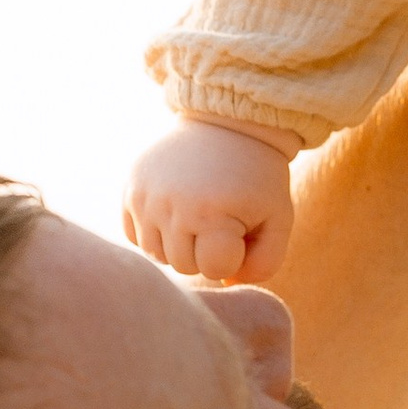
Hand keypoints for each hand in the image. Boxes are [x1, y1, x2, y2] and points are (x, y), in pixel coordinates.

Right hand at [124, 118, 297, 283]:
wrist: (225, 124)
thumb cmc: (257, 178)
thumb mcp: (278, 219)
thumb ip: (264, 264)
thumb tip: (225, 284)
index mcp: (212, 213)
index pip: (214, 268)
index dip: (233, 254)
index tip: (241, 228)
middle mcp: (171, 206)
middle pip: (184, 265)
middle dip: (206, 252)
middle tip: (221, 221)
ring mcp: (145, 197)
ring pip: (156, 254)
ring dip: (179, 245)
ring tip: (199, 217)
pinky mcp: (129, 189)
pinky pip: (135, 236)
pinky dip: (155, 232)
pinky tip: (175, 211)